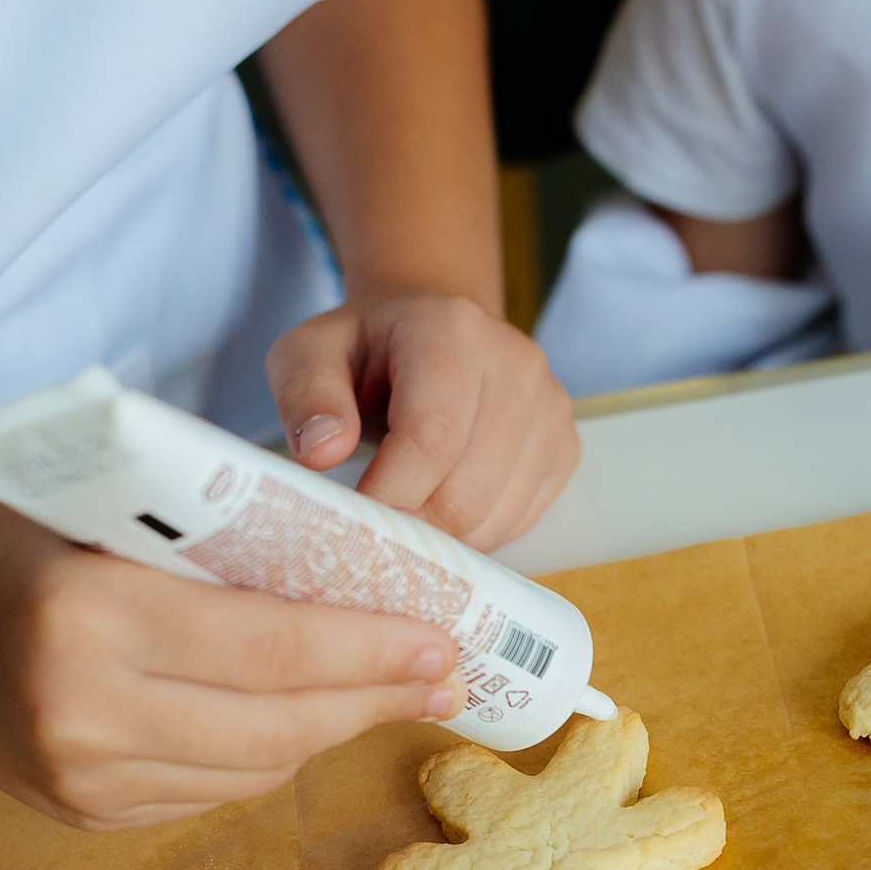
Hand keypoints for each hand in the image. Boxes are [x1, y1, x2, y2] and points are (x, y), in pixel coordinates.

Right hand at [0, 498, 461, 830]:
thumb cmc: (8, 539)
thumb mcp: (102, 503)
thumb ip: (207, 533)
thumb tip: (355, 557)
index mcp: (91, 613)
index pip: (269, 644)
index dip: (369, 649)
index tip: (439, 637)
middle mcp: (86, 710)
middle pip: (277, 725)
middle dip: (374, 701)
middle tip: (445, 676)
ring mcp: (83, 779)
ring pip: (253, 771)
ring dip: (331, 732)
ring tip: (391, 695)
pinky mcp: (86, 815)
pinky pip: (210, 793)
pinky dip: (268, 758)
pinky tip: (307, 721)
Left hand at [266, 290, 579, 553]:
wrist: (432, 333)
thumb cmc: (367, 351)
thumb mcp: (308, 354)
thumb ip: (306, 395)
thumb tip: (322, 452)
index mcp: (451, 330)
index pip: (430, 440)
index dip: (387, 499)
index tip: (348, 523)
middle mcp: (516, 364)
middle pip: (465, 493)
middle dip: (409, 527)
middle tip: (368, 530)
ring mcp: (550, 408)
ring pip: (493, 519)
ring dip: (439, 540)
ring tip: (401, 513)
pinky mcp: (564, 448)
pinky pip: (518, 522)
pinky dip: (473, 535)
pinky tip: (438, 505)